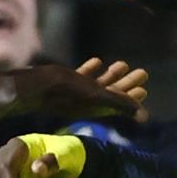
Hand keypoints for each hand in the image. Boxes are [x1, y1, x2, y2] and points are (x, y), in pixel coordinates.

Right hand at [12, 60, 142, 122]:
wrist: (32, 86)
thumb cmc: (64, 91)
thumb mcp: (96, 96)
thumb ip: (119, 104)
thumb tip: (144, 116)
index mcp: (95, 108)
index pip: (118, 104)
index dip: (132, 98)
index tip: (144, 89)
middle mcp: (86, 102)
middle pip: (111, 93)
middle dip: (127, 83)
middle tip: (142, 72)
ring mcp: (75, 93)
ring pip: (98, 84)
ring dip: (111, 75)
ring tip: (123, 63)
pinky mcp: (63, 83)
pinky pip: (81, 77)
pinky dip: (91, 70)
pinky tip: (96, 61)